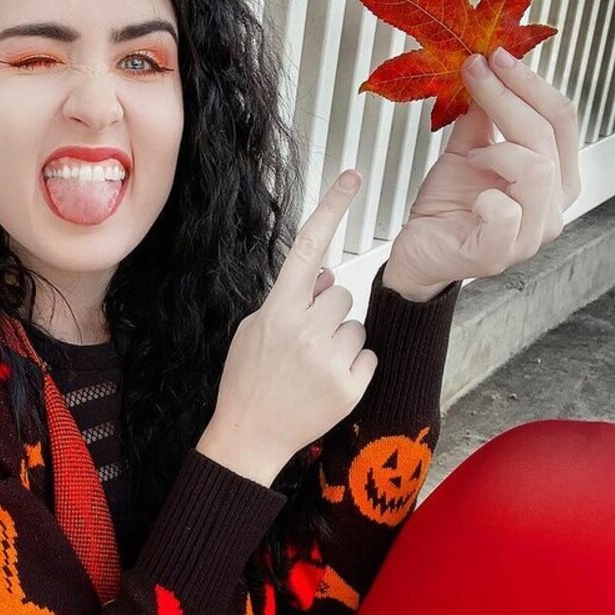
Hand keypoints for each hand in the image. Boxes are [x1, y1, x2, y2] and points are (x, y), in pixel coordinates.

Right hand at [200, 171, 377, 484]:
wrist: (249, 437)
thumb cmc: (247, 382)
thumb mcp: (252, 331)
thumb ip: (287, 300)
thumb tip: (323, 276)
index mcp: (277, 310)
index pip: (308, 246)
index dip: (331, 207)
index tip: (353, 177)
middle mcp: (305, 329)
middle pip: (341, 293)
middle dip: (328, 312)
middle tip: (304, 343)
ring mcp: (329, 358)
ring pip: (356, 325)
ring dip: (341, 340)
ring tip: (312, 367)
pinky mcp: (350, 386)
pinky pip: (367, 356)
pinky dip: (352, 368)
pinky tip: (325, 384)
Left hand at [383, 48, 582, 300]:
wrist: (418, 251)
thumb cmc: (447, 207)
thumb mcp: (466, 148)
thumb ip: (483, 115)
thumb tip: (489, 69)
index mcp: (554, 178)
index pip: (562, 119)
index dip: (532, 83)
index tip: (498, 56)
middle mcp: (552, 207)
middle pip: (548, 136)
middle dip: (509, 97)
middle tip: (476, 73)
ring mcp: (531, 234)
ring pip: (537, 170)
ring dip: (499, 151)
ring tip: (472, 155)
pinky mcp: (500, 254)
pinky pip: (507, 214)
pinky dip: (487, 197)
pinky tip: (474, 197)